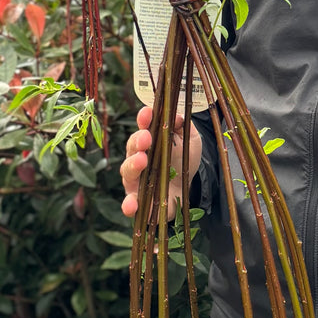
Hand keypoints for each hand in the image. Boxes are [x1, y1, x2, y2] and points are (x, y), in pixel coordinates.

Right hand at [120, 105, 202, 219]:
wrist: (187, 188)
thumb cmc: (183, 160)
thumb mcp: (190, 140)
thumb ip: (183, 127)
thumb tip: (177, 115)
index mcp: (150, 141)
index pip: (143, 127)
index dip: (144, 119)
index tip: (148, 113)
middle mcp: (138, 158)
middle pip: (132, 148)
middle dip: (138, 141)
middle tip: (146, 137)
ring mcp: (136, 180)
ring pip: (127, 172)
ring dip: (132, 165)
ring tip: (141, 161)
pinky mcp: (138, 201)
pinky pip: (129, 203)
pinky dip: (128, 204)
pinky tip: (132, 203)